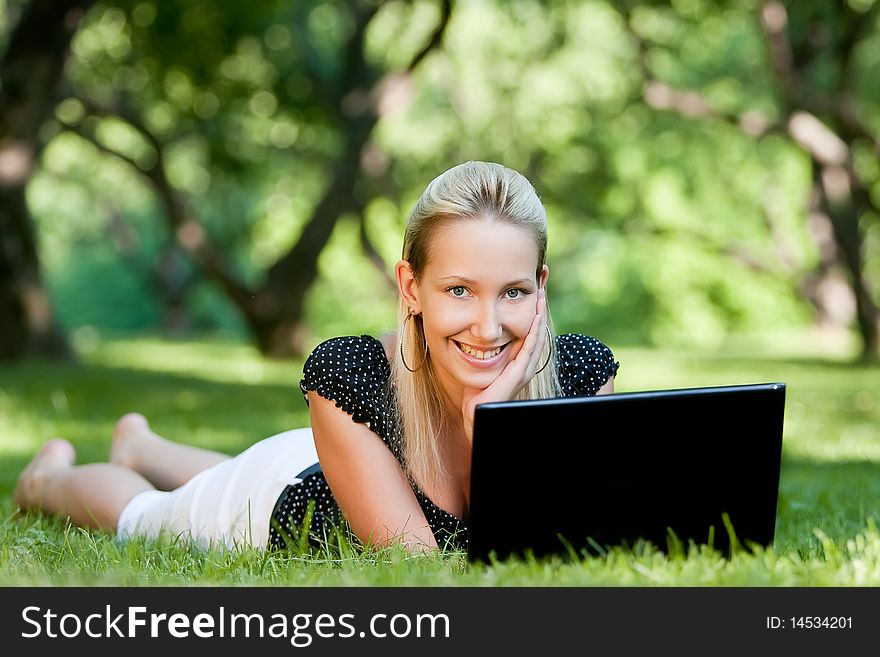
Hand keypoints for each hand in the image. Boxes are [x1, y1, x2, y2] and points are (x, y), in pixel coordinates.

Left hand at [461, 288, 548, 443]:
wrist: (476, 415)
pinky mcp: (519, 373)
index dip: (531, 312)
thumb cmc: (475, 394)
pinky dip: (535, 330)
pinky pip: (530, 347)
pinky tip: (536, 317)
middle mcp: (524, 364)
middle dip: (539, 308)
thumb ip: (482, 352)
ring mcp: (524, 369)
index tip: (531, 292)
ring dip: (539, 314)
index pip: (528, 332)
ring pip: (537, 336)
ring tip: (541, 295)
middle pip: (537, 330)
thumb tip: (475, 336)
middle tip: (541, 285)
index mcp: (518, 362)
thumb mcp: (480, 366)